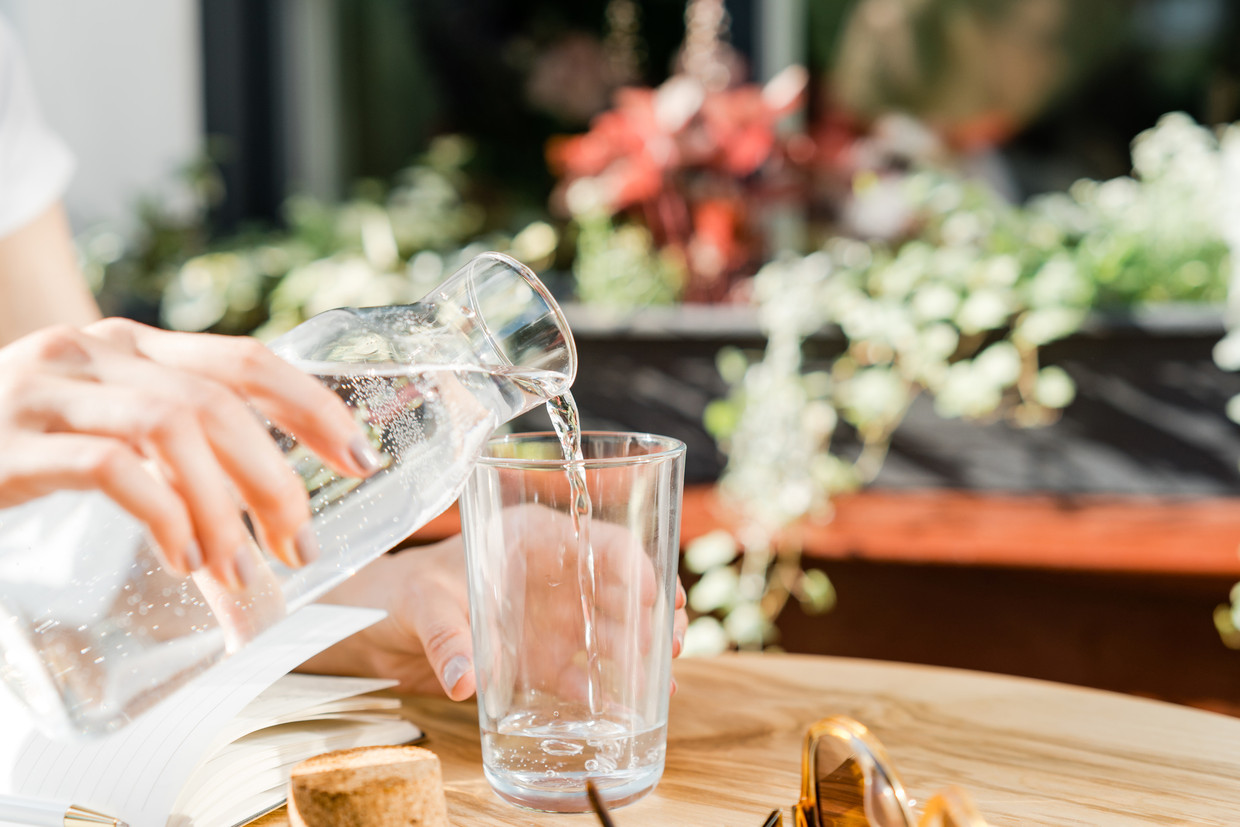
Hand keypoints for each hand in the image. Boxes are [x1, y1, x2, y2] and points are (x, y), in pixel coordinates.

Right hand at [0, 319, 379, 587]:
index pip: (247, 359)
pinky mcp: (9, 442)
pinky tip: (182, 560)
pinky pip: (111, 469)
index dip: (315, 405)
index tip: (361, 456)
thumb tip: (263, 519)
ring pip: (174, 429)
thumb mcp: (104, 421)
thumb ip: (174, 443)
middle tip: (300, 546)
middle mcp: (98, 352)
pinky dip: (163, 516)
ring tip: (242, 570)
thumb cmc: (20, 443)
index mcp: (134, 346)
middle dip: (277, 479)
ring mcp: (50, 390)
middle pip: (220, 402)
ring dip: (224, 506)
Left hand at [300, 522, 689, 700]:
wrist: (379, 625)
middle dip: (655, 614)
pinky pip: (586, 673)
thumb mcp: (422, 604)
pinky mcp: (543, 658)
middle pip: (622, 586)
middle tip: (672, 645)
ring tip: (664, 683)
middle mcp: (553, 575)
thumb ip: (444, 637)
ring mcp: (553, 618)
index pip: (598, 539)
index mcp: (531, 538)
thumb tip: (461, 679)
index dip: (634, 564)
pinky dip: (608, 691)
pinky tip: (629, 710)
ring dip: (643, 654)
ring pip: (614, 630)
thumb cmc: (400, 592)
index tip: (654, 596)